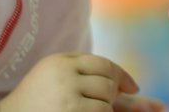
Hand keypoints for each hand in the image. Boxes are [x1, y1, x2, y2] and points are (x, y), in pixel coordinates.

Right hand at [0, 52, 159, 111]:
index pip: (103, 64)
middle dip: (111, 96)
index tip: (133, 88)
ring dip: (103, 109)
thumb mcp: (54, 74)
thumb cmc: (35, 99)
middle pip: (107, 83)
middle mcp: (64, 75)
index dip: (122, 76)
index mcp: (61, 62)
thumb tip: (127, 83)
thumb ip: (83, 68)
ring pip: (105, 101)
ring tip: (84, 110)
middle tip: (106, 104)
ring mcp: (66, 96)